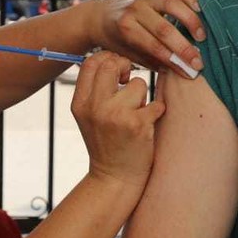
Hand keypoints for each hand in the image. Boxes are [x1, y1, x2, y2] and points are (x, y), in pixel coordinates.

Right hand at [70, 52, 165, 189]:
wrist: (114, 178)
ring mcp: (115, 116)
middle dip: (126, 68)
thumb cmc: (106, 143)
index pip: (91, 62)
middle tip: (130, 82)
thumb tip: (112, 60)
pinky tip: (148, 126)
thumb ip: (95, 90)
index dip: (108, 59)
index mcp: (80, 103)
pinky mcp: (137, 125)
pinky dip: (156, 112)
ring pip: (138, 85)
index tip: (117, 72)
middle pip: (112, 65)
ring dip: (143, 97)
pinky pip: (156, 104)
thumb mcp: (89, 116)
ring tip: (137, 114)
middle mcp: (94, 107)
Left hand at [91, 0, 205, 78]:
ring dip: (191, 21)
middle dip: (185, 48)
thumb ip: (153, 60)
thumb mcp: (130, 54)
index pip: (154, 47)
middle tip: (200, 62)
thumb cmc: (117, 40)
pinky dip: (191, 1)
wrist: (99, 15)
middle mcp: (135, 10)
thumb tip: (182, 70)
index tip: (191, 72)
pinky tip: (201, 14)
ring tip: (202, 37)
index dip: (174, 61)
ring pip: (173, 5)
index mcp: (126, 28)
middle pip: (164, 29)